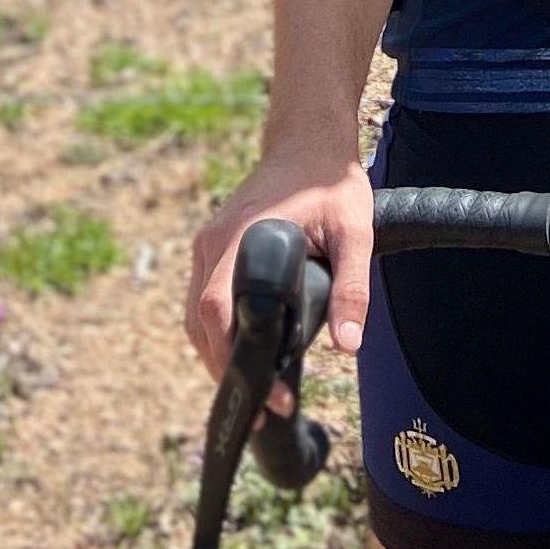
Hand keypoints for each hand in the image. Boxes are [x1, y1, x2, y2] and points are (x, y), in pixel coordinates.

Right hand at [187, 149, 375, 406]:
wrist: (308, 140)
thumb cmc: (331, 184)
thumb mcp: (354, 232)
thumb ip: (353, 287)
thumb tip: (347, 346)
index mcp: (240, 237)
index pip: (219, 311)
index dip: (236, 359)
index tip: (269, 393)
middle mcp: (212, 242)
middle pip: (200, 322)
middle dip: (225, 371)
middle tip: (262, 408)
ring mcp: (208, 243)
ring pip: (195, 315)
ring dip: (216, 356)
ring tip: (253, 391)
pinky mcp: (212, 245)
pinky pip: (202, 299)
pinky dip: (214, 333)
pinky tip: (242, 354)